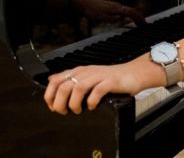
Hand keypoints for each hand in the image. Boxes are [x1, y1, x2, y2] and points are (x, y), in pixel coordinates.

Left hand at [44, 58, 158, 114]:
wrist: (133, 73)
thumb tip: (52, 80)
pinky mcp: (111, 82)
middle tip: (65, 111)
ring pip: (78, 88)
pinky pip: (97, 91)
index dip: (50, 95)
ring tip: (78, 110)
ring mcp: (99, 76)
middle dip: (60, 103)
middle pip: (64, 86)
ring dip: (74, 103)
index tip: (53, 106)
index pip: (56, 80)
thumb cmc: (111, 78)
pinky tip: (92, 106)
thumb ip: (70, 77)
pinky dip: (91, 101)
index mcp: (79, 71)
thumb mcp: (88, 75)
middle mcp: (87, 72)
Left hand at [71, 0, 144, 24]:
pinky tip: (129, 21)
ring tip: (140, 25)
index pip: (132, 12)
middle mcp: (118, 6)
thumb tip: (120, 19)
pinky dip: (130, 17)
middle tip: (145, 26)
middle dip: (140, 18)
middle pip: (133, 11)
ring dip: (135, 17)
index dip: (139, 18)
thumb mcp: (99, 16)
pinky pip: (125, 12)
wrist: (83, 3)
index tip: (144, 25)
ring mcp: (116, 7)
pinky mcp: (113, 8)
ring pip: (129, 11)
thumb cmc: (91, 10)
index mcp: (116, 8)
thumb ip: (110, 18)